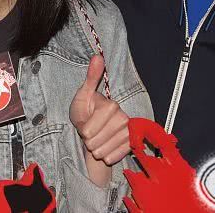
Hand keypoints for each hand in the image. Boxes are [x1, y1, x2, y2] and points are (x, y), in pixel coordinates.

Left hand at [69, 55, 129, 185]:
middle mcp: (123, 118)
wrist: (95, 131)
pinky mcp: (131, 145)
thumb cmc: (86, 111)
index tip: (84, 125)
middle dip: (89, 141)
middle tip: (90, 134)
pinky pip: (115, 157)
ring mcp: (128, 133)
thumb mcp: (83, 95)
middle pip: (96, 141)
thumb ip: (91, 78)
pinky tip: (105, 150)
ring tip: (96, 141)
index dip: (84, 130)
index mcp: (111, 106)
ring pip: (105, 151)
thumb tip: (97, 56)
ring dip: (97, 149)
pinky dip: (106, 156)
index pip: (89, 130)